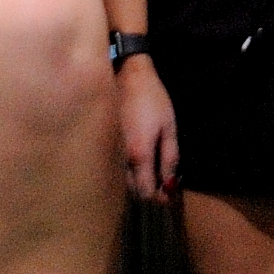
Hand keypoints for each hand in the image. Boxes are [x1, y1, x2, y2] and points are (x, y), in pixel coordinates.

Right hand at [118, 59, 179, 202]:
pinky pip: (115, 168)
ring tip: (153, 174)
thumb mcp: (168, 126)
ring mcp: (108, 152)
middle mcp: (119, 159)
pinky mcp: (103, 145)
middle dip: (148, 192)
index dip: (159, 198)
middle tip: (164, 184)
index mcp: (138, 154)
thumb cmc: (152, 99)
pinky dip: (127, 172)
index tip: (169, 195)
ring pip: (122, 182)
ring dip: (137, 183)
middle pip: (133, 191)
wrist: (126, 75)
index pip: (146, 192)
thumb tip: (169, 183)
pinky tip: (139, 163)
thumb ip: (170, 157)